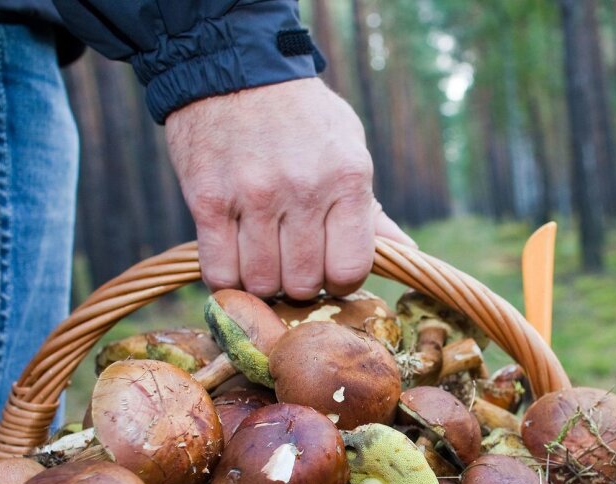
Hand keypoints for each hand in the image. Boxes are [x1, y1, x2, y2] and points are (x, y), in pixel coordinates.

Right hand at [166, 78, 414, 299]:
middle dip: (299, 283)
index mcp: (346, 178)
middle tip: (291, 261)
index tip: (328, 269)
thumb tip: (407, 253)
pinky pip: (220, 271)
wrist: (235, 67)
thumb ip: (370, 209)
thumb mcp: (348, 149)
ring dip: (262, 281)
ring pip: (260, 283)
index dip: (339, 281)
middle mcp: (303, 190)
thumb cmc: (301, 115)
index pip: (350, 269)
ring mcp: (253, 196)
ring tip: (262, 258)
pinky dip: (227, 278)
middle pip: (303, 283)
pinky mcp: (208, 201)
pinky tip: (234, 260)